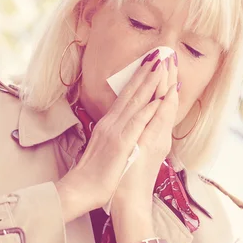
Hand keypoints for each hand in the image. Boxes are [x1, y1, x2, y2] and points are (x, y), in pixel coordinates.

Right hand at [55, 51, 168, 222]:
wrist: (81, 189)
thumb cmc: (95, 173)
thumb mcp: (105, 147)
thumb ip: (112, 132)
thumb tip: (120, 123)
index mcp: (110, 124)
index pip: (127, 97)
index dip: (139, 78)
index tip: (150, 62)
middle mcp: (111, 123)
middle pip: (131, 93)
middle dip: (145, 72)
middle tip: (159, 53)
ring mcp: (115, 132)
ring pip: (135, 103)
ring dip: (148, 83)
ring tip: (161, 65)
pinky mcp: (120, 145)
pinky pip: (136, 125)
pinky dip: (147, 111)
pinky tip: (158, 99)